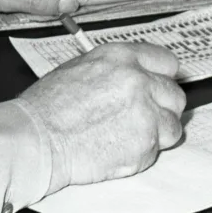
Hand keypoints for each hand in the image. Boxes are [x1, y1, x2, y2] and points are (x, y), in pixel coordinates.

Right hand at [22, 42, 184, 194]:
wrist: (36, 140)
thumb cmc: (47, 107)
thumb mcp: (80, 68)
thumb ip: (116, 70)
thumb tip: (135, 75)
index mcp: (122, 58)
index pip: (167, 62)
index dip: (164, 78)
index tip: (160, 87)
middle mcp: (138, 81)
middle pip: (175, 96)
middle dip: (162, 109)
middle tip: (144, 118)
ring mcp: (145, 114)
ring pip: (173, 126)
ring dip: (157, 134)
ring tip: (130, 137)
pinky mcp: (144, 145)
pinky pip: (156, 151)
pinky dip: (141, 154)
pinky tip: (117, 150)